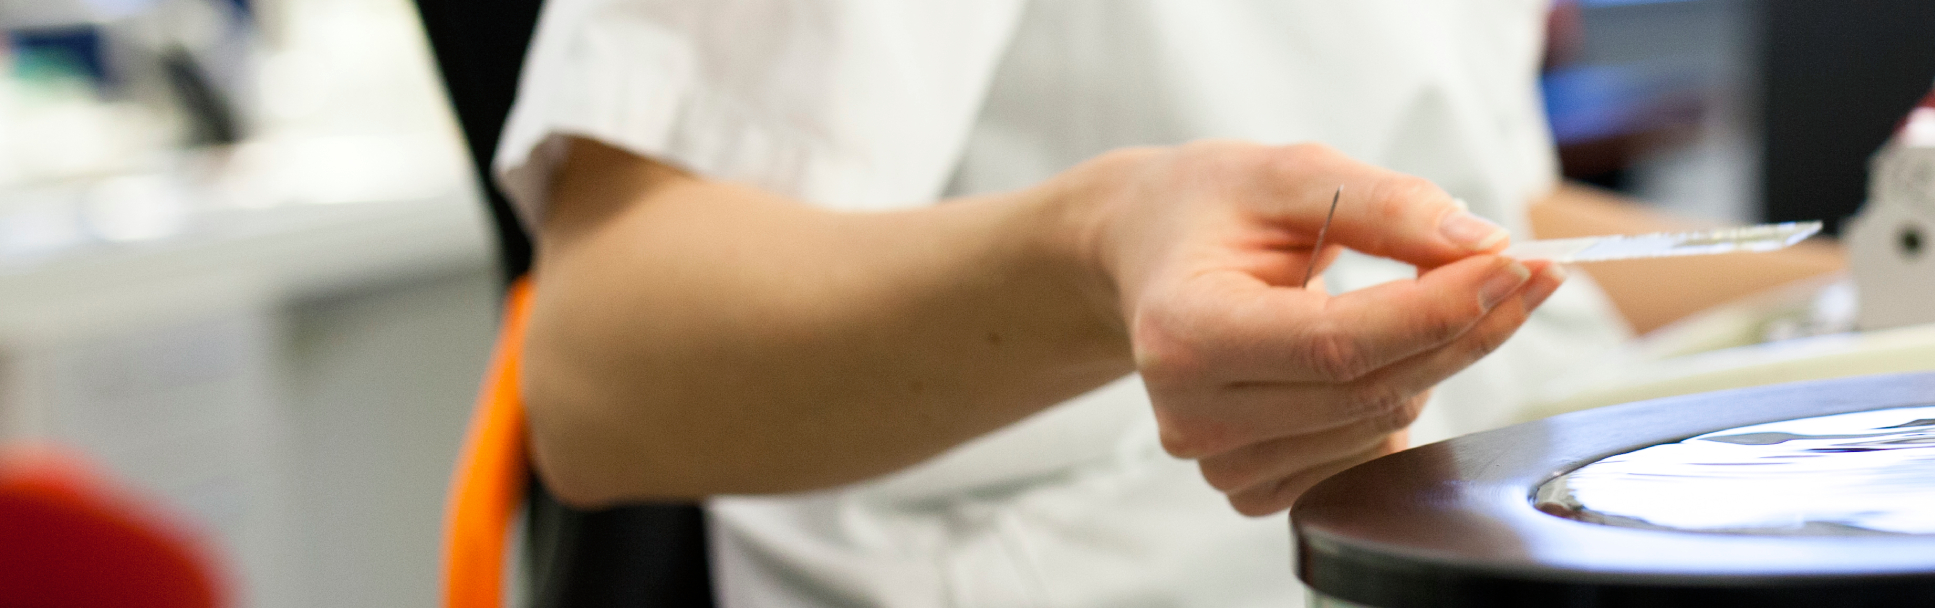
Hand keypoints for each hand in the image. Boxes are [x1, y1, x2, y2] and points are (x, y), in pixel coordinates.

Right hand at [1055, 141, 1565, 515]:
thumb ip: (1384, 204)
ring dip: (1431, 360)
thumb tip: (1480, 245)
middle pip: (1370, 390)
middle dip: (1462, 327)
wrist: (1148, 259)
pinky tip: (1373, 351)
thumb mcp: (1287, 173)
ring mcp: (1219, 465)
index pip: (1337, 344)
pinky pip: (1366, 457)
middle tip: (1517, 269)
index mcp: (1183, 332)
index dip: (1440, 309)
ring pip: (1380, 425)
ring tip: (1409, 297)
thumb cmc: (1209, 211)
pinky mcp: (1251, 490)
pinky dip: (1396, 398)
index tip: (1515, 264)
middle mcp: (1191, 415)